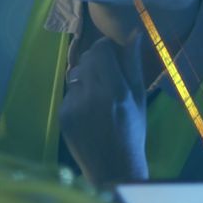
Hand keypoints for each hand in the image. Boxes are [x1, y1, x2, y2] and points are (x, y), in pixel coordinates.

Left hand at [59, 30, 149, 185]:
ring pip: (75, 74)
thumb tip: (135, 33)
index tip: (112, 55)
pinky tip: (89, 112)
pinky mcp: (63, 115)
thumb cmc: (132, 132)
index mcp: (116, 90)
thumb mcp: (139, 98)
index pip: (100, 50)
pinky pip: (69, 93)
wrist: (113, 168)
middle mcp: (93, 95)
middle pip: (86, 58)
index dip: (105, 49)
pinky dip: (78, 96)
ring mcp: (75, 106)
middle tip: (106, 76)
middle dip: (96, 61)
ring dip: (85, 78)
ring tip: (98, 97)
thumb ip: (133, 65)